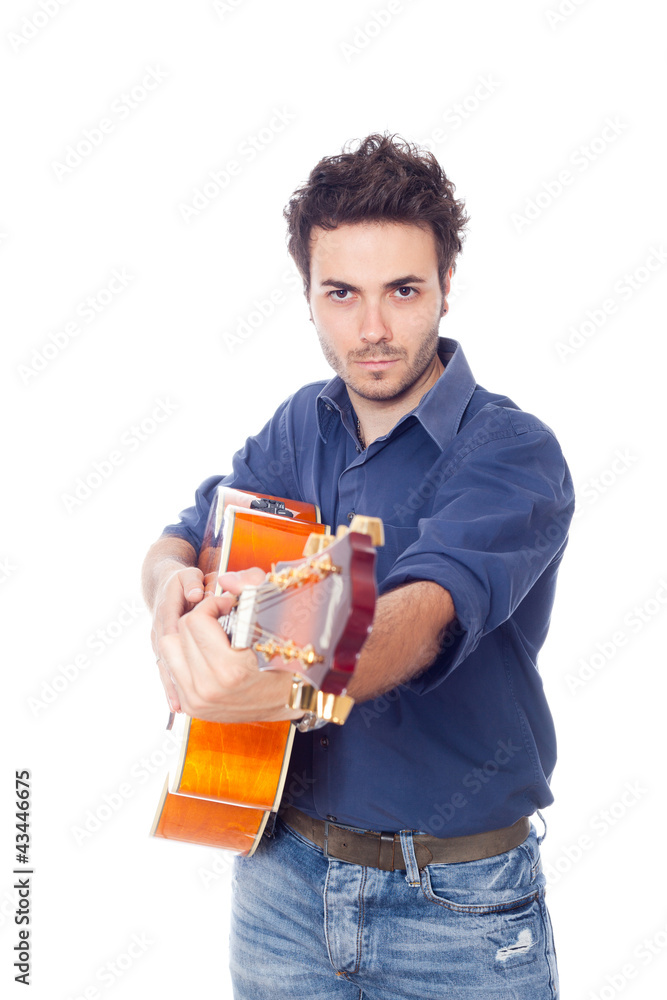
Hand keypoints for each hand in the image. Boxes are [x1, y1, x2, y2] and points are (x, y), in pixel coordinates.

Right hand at [152, 564, 205, 712]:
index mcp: (166, 608)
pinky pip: (165, 670)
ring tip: (181, 705)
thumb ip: (192, 581)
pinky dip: (170, 687)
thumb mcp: (189, 575)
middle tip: (193, 689)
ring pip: (164, 664)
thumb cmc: (185, 580)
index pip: (174, 626)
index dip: (186, 644)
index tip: (199, 659)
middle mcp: (159, 628)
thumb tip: (196, 594)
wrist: (164, 584)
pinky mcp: (162, 651)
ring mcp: (158, 641)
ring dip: (172, 685)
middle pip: (167, 651)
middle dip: (180, 672)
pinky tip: (177, 705)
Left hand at [157, 568, 303, 723]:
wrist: (292, 700)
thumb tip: (225, 580)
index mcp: (230, 669)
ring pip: (169, 649)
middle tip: (222, 618)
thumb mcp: (279, 617)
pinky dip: (186, 656)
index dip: (213, 604)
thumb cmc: (289, 657)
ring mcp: (198, 701)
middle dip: (200, 617)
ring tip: (211, 636)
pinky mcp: (193, 708)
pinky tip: (207, 654)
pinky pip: (172, 669)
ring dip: (188, 636)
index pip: (197, 620)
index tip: (229, 606)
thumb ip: (252, 588)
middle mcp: (208, 688)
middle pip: (180, 631)